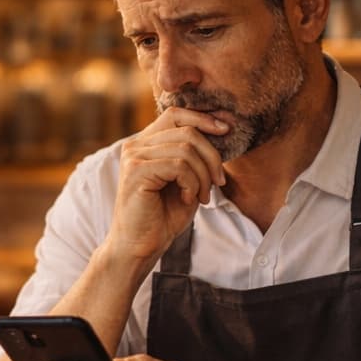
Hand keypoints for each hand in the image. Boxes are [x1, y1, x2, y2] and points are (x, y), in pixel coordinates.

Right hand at [108, 109, 228, 263]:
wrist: (140, 246)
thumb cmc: (162, 216)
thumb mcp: (186, 180)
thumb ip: (195, 155)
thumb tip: (221, 127)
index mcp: (145, 143)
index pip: (176, 114)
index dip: (203, 118)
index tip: (226, 131)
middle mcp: (135, 145)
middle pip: (187, 131)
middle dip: (211, 157)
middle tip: (217, 183)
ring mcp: (134, 157)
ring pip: (186, 149)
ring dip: (203, 175)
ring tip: (202, 196)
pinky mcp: (136, 171)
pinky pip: (179, 166)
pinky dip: (192, 184)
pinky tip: (188, 199)